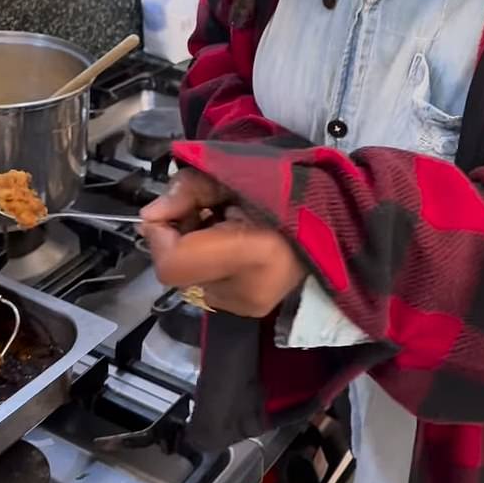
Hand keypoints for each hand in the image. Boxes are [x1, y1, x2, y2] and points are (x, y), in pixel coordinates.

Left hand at [139, 174, 305, 317]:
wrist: (334, 216)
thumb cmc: (289, 185)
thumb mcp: (233, 173)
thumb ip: (187, 190)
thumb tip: (149, 216)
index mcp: (254, 253)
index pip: (173, 262)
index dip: (160, 233)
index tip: (170, 207)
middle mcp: (249, 291)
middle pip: (176, 271)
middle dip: (176, 236)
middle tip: (203, 209)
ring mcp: (250, 306)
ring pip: (187, 279)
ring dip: (191, 248)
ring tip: (221, 222)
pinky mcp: (250, 309)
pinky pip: (205, 284)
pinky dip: (207, 261)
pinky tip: (230, 241)